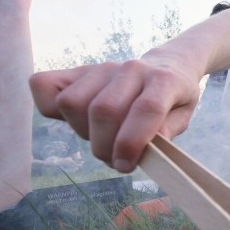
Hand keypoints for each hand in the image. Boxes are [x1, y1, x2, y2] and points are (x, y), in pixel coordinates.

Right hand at [29, 58, 199, 171]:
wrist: (170, 63)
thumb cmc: (175, 97)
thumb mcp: (184, 115)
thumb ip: (167, 131)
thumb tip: (146, 149)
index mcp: (164, 81)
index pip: (146, 108)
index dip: (132, 143)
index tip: (125, 165)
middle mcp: (131, 69)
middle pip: (103, 110)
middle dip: (104, 146)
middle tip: (115, 159)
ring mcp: (103, 68)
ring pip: (73, 102)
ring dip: (82, 131)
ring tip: (100, 137)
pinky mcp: (79, 70)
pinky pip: (45, 86)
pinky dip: (50, 108)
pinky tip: (74, 120)